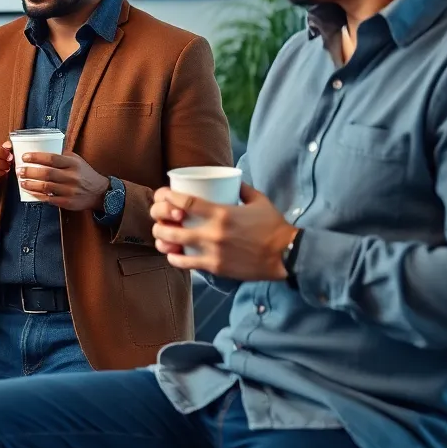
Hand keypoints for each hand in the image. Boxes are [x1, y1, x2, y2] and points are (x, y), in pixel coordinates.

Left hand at [16, 152, 109, 211]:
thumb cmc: (84, 173)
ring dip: (31, 185)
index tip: (25, 157)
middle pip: (47, 173)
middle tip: (19, 170)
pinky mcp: (68, 202)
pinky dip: (38, 195)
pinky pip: (49, 199)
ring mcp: (70, 191)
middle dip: (30, 172)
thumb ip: (62, 155)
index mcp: (73, 164)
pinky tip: (30, 192)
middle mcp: (72, 177)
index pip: (52, 158)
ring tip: (22, 182)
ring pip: (46, 187)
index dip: (37, 157)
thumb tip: (42, 148)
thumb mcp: (77, 160)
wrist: (99, 192)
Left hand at [150, 183, 297, 280]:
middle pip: (170, 227)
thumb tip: (231, 180)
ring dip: (162, 241)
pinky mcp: (216, 267)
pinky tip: (174, 255)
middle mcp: (213, 232)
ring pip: (173, 247)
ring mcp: (212, 252)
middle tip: (160, 220)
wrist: (287, 255)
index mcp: (221, 213)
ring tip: (162, 238)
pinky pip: (186, 264)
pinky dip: (175, 260)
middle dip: (158, 222)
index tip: (163, 195)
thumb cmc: (274, 227)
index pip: (184, 202)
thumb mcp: (259, 200)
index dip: (167, 197)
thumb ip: (242, 189)